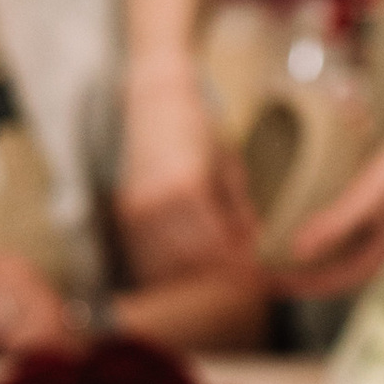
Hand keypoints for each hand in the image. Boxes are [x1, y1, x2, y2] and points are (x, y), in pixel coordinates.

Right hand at [119, 58, 260, 279]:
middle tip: (244, 280)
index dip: (239, 265)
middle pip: (192, 263)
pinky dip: (171, 267)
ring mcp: (135, 211)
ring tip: (222, 276)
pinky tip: (191, 267)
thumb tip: (253, 246)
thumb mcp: (229, 165)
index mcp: (188, 188)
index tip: (259, 274)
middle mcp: (155, 203)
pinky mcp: (125, 214)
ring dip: (195, 276)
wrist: (153, 103)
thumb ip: (238, 209)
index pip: (216, 246)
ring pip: (167, 265)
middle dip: (220, 275)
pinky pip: (147, 254)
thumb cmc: (197, 130)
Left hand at [284, 125, 383, 296]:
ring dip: (323, 254)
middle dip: (311, 275)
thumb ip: (337, 225)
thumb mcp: (372, 196)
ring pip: (351, 248)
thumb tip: (298, 252)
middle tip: (276, 272)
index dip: (306, 286)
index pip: (339, 280)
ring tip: (292, 248)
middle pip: (345, 269)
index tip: (275, 285)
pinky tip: (324, 213)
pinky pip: (356, 225)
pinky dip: (335, 229)